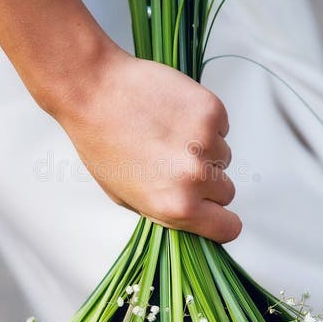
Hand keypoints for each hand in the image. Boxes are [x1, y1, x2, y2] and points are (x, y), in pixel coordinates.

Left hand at [54, 44, 241, 242]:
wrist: (94, 92)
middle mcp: (195, 178)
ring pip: (223, 156)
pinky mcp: (211, 110)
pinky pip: (221, 126)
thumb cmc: (100, 142)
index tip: (215, 210)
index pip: (228, 229)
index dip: (221, 220)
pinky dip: (204, 122)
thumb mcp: (125, 197)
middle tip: (176, 164)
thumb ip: (165, 210)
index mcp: (176, 206)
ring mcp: (206, 142)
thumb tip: (192, 216)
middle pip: (226, 191)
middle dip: (207, 182)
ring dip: (203, 149)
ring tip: (168, 135)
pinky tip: (174, 117)